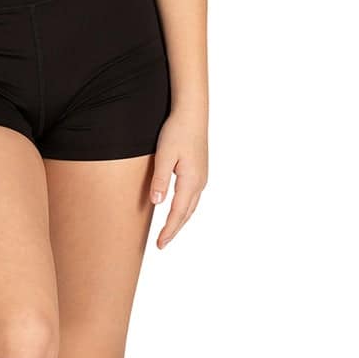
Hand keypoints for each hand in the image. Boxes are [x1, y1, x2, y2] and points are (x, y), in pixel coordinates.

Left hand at [147, 111, 206, 248]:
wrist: (192, 113)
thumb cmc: (177, 131)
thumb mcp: (164, 155)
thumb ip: (161, 180)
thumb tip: (157, 203)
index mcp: (191, 181)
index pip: (177, 213)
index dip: (168, 230)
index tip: (159, 244)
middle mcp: (200, 182)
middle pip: (186, 214)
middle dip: (174, 230)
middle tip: (162, 244)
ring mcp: (202, 177)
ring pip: (191, 207)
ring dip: (180, 220)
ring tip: (169, 232)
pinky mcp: (200, 171)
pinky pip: (192, 197)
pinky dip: (184, 209)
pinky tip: (178, 209)